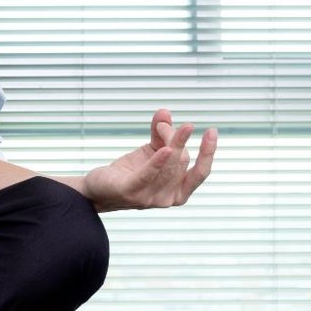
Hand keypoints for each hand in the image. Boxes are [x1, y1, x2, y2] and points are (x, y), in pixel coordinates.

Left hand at [83, 109, 216, 211]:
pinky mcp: (131, 193)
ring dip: (170, 142)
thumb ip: (160, 133)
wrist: (99, 188)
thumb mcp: (150, 151)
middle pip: (180, 162)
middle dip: (175, 138)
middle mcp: (167, 198)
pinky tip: (163, 150)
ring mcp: (149, 198)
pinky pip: (147, 176)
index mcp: (178, 191)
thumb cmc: (130, 171)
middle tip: (163, 124)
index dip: (208, 152)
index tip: (212, 130)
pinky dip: (156, 163)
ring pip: (167, 166)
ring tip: (166, 125)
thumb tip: (165, 112)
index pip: (200, 172)